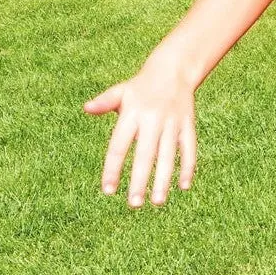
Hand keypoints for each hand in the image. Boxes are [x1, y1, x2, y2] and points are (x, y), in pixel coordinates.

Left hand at [85, 53, 198, 207]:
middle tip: (134, 204)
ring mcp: (172, 123)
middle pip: (145, 155)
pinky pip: (189, 149)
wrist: (173, 70)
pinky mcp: (188, 124)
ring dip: (163, 180)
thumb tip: (86, 108)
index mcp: (132, 114)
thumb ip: (104, 102)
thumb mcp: (121, 92)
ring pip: (168, 156)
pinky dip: (188, 167)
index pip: (119, 146)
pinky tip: (183, 187)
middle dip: (140, 181)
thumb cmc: (140, 88)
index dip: (113, 169)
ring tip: (157, 202)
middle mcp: (153, 119)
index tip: (108, 191)